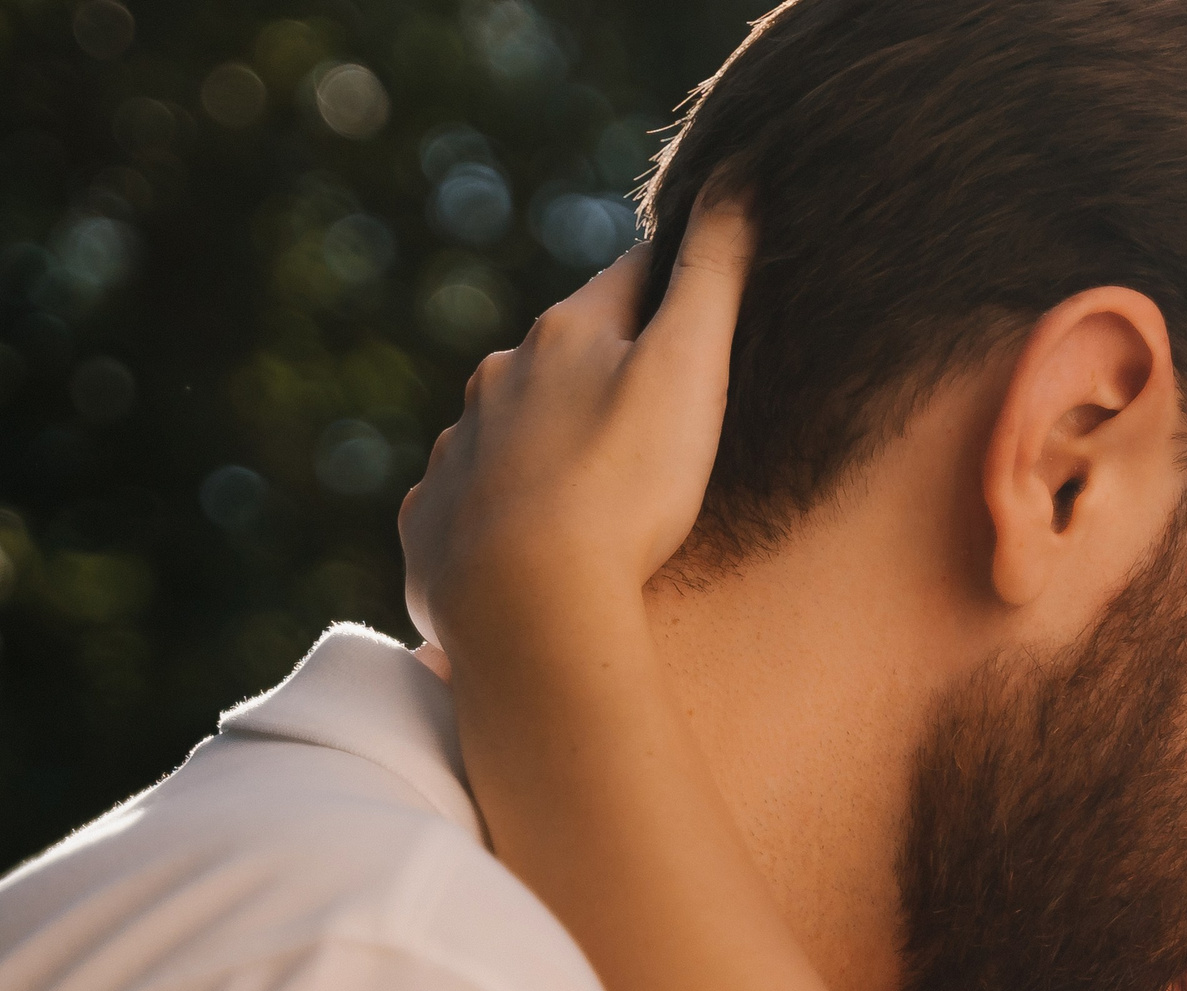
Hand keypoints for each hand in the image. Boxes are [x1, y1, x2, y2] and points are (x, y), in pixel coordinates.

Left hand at [400, 200, 752, 655]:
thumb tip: (737, 173)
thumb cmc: (625, 484)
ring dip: (544, 443)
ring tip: (590, 488)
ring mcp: (458, 454)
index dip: (670, 284)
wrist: (526, 603)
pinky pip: (468, 505)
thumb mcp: (690, 369)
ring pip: (508, 429)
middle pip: (561, 355)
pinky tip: (527, 547)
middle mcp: (497, 380)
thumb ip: (713, 273)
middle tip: (653, 408)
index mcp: (564, 334)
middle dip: (601, 370)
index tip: (699, 294)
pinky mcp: (432, 524)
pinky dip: (500, 514)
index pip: (628, 280)